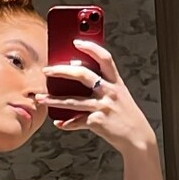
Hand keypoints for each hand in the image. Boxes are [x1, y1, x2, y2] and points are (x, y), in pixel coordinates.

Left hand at [39, 38, 155, 153]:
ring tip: (41, 98)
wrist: (138, 137)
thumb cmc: (126, 114)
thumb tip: (75, 69)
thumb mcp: (119, 95)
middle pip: (83, 75)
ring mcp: (103, 107)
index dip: (91, 48)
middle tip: (47, 70)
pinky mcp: (97, 122)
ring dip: (54, 100)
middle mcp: (110, 92)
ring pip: (73, 101)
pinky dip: (67, 123)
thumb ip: (102, 83)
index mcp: (116, 82)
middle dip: (61, 71)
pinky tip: (59, 122)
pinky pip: (77, 121)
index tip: (76, 41)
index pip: (104, 58)